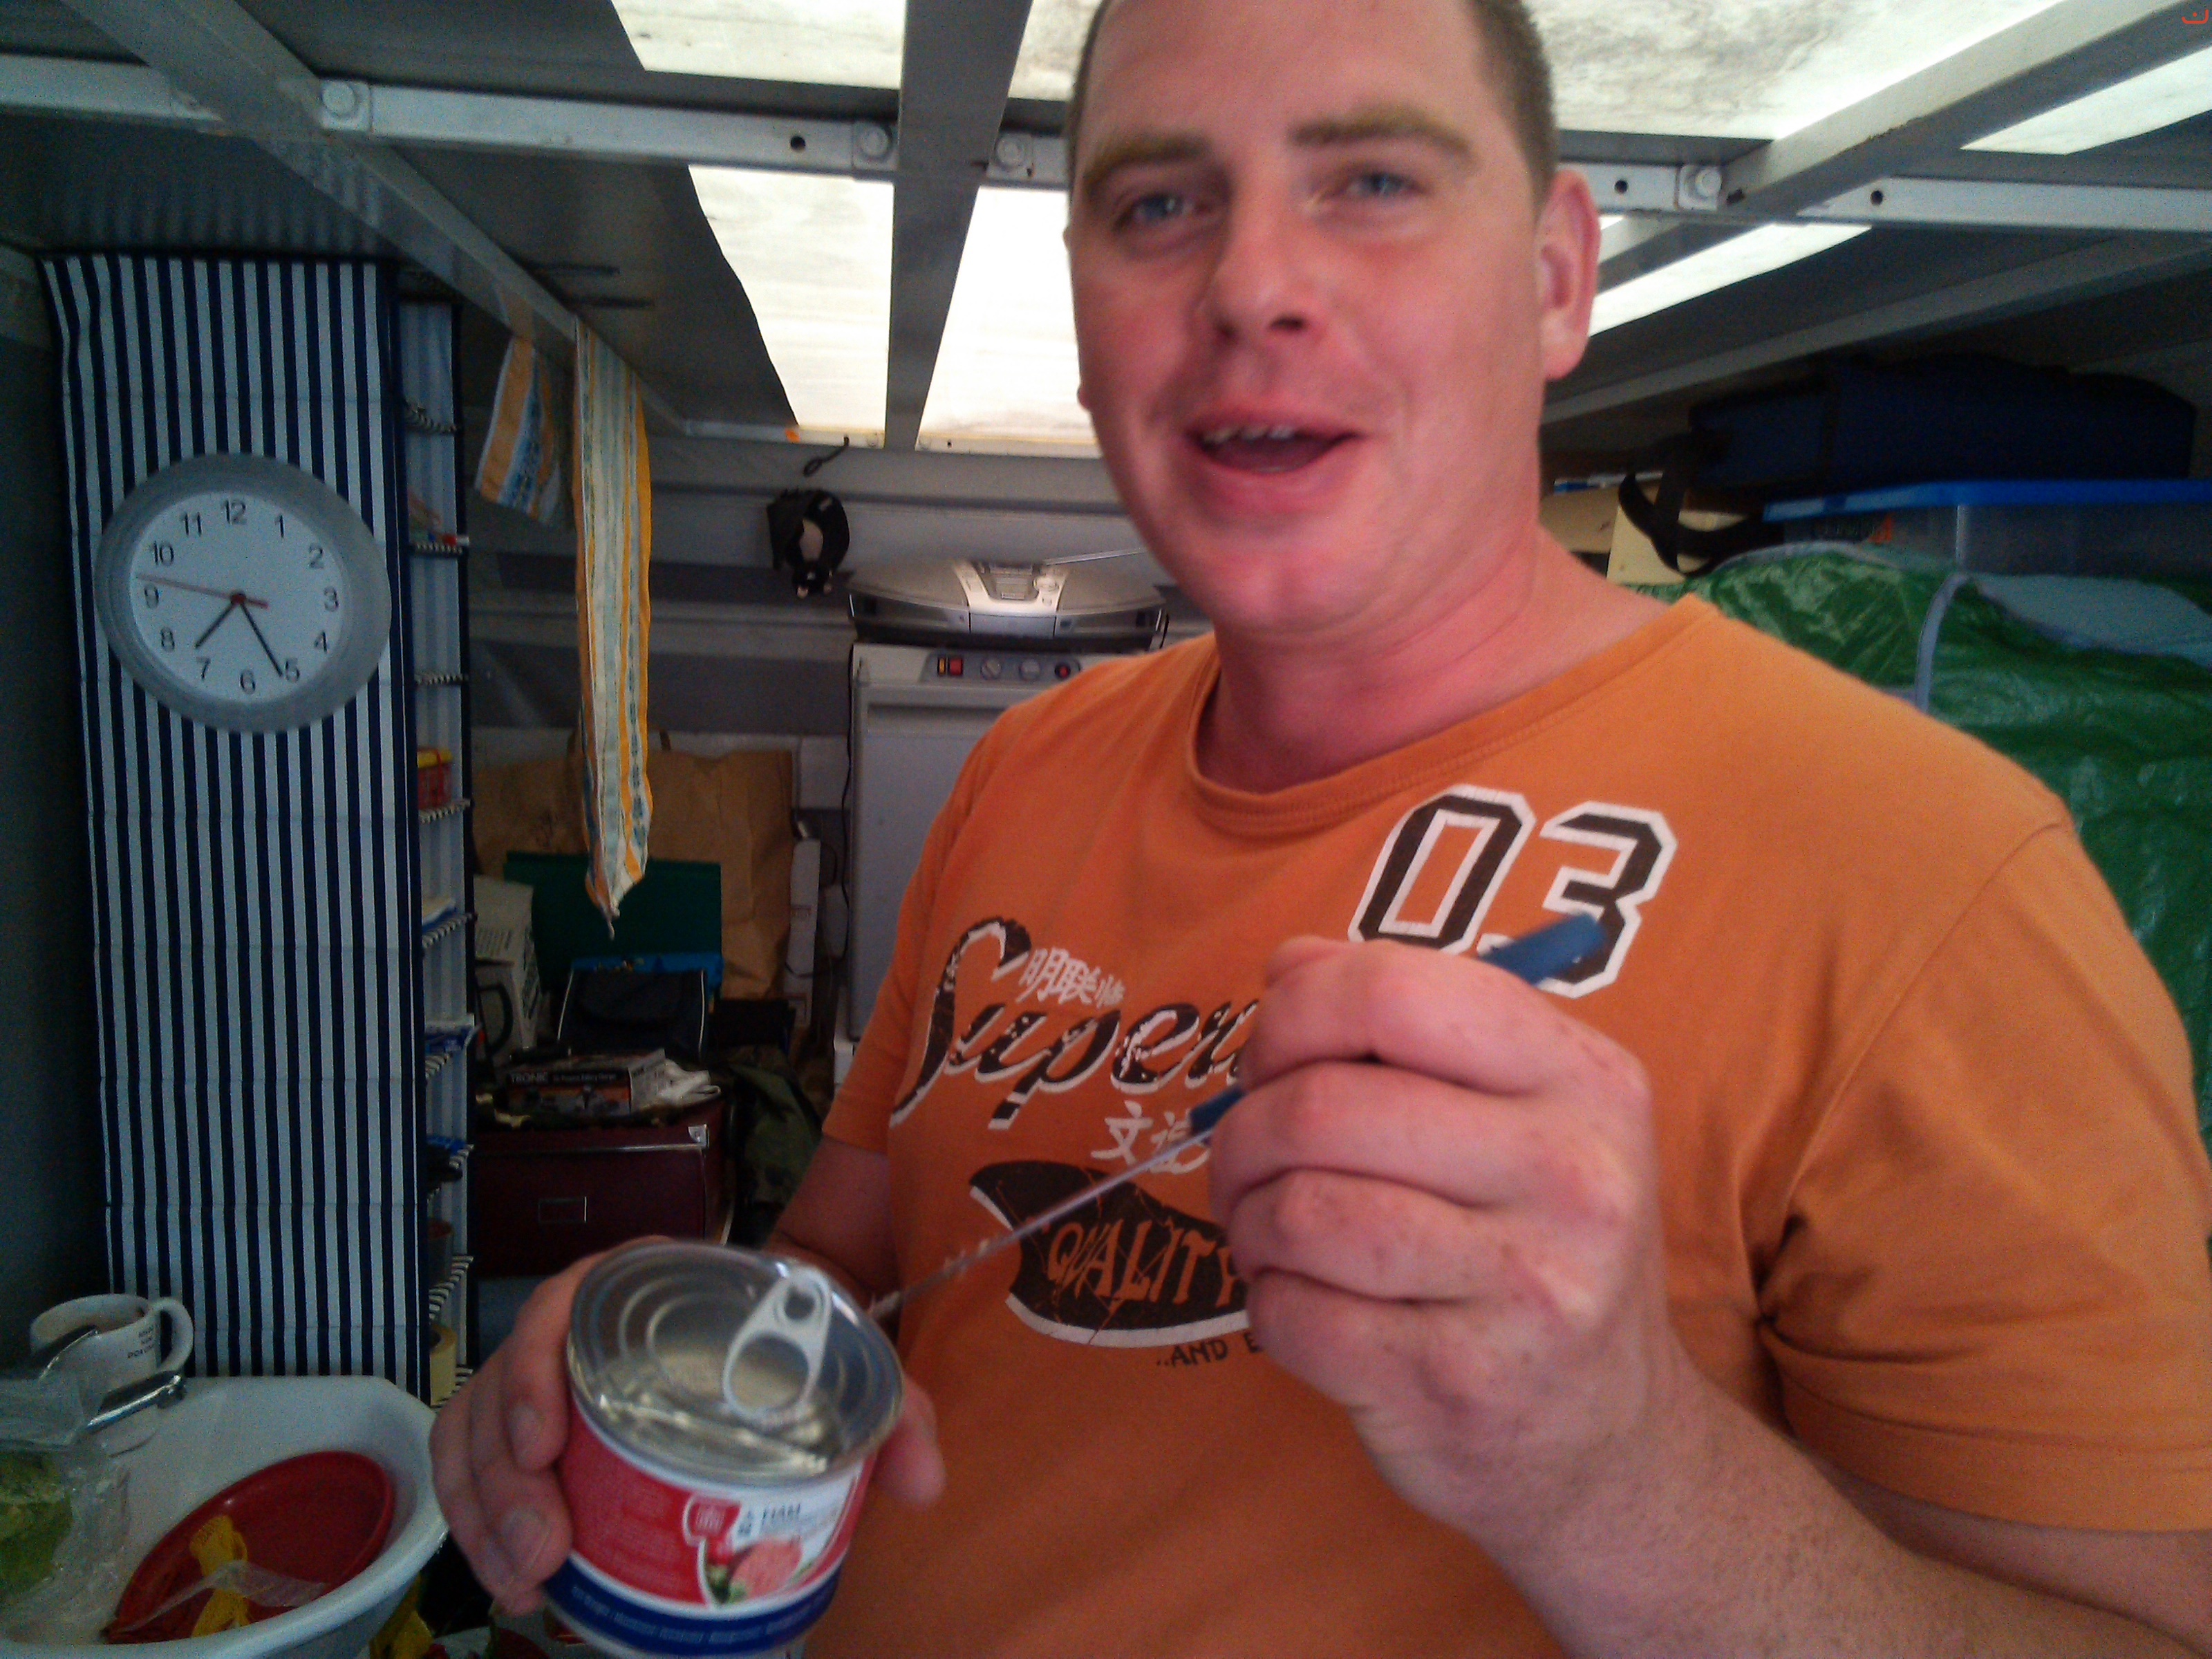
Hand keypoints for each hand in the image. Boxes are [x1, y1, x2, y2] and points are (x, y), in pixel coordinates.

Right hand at [429, 1244, 946, 1610]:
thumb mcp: (851, 1368)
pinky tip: (517, 1582)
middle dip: (503, 1479)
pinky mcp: (537, 1438)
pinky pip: (478, 1472)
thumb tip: (926, 1482)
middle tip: (545, 1551)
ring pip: (475, 1436)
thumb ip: (898, 1415)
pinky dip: (483, 1528)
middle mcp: (581, 1328)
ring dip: (485, 1514)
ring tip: (526, 1580)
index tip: (543, 1443)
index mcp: (643, 1286)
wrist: (788, 1353)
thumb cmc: (802, 1349)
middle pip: (504, 1385)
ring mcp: (550, 1385)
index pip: (562, 1302)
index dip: (533, 1368)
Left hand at [1207, 936, 1702, 1551]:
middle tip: (1245, 1161)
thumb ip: (1407, 1019)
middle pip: (1324, 1108)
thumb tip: (1291, 963)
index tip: (1275, 1057)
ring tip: (1270, 1231)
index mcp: (1585, 1079)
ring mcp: (1526, 1289)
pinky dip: (1269, 1303)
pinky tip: (1302, 1303)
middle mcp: (1574, 1176)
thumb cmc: (1530, 1241)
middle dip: (1246, 1132)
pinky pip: (1296, 1313)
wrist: (1605, 1437)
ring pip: (1301, 1211)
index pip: (1397, 992)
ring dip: (1249, 1220)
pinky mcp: (1459, 1385)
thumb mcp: (1517, 1111)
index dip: (1296, 1015)